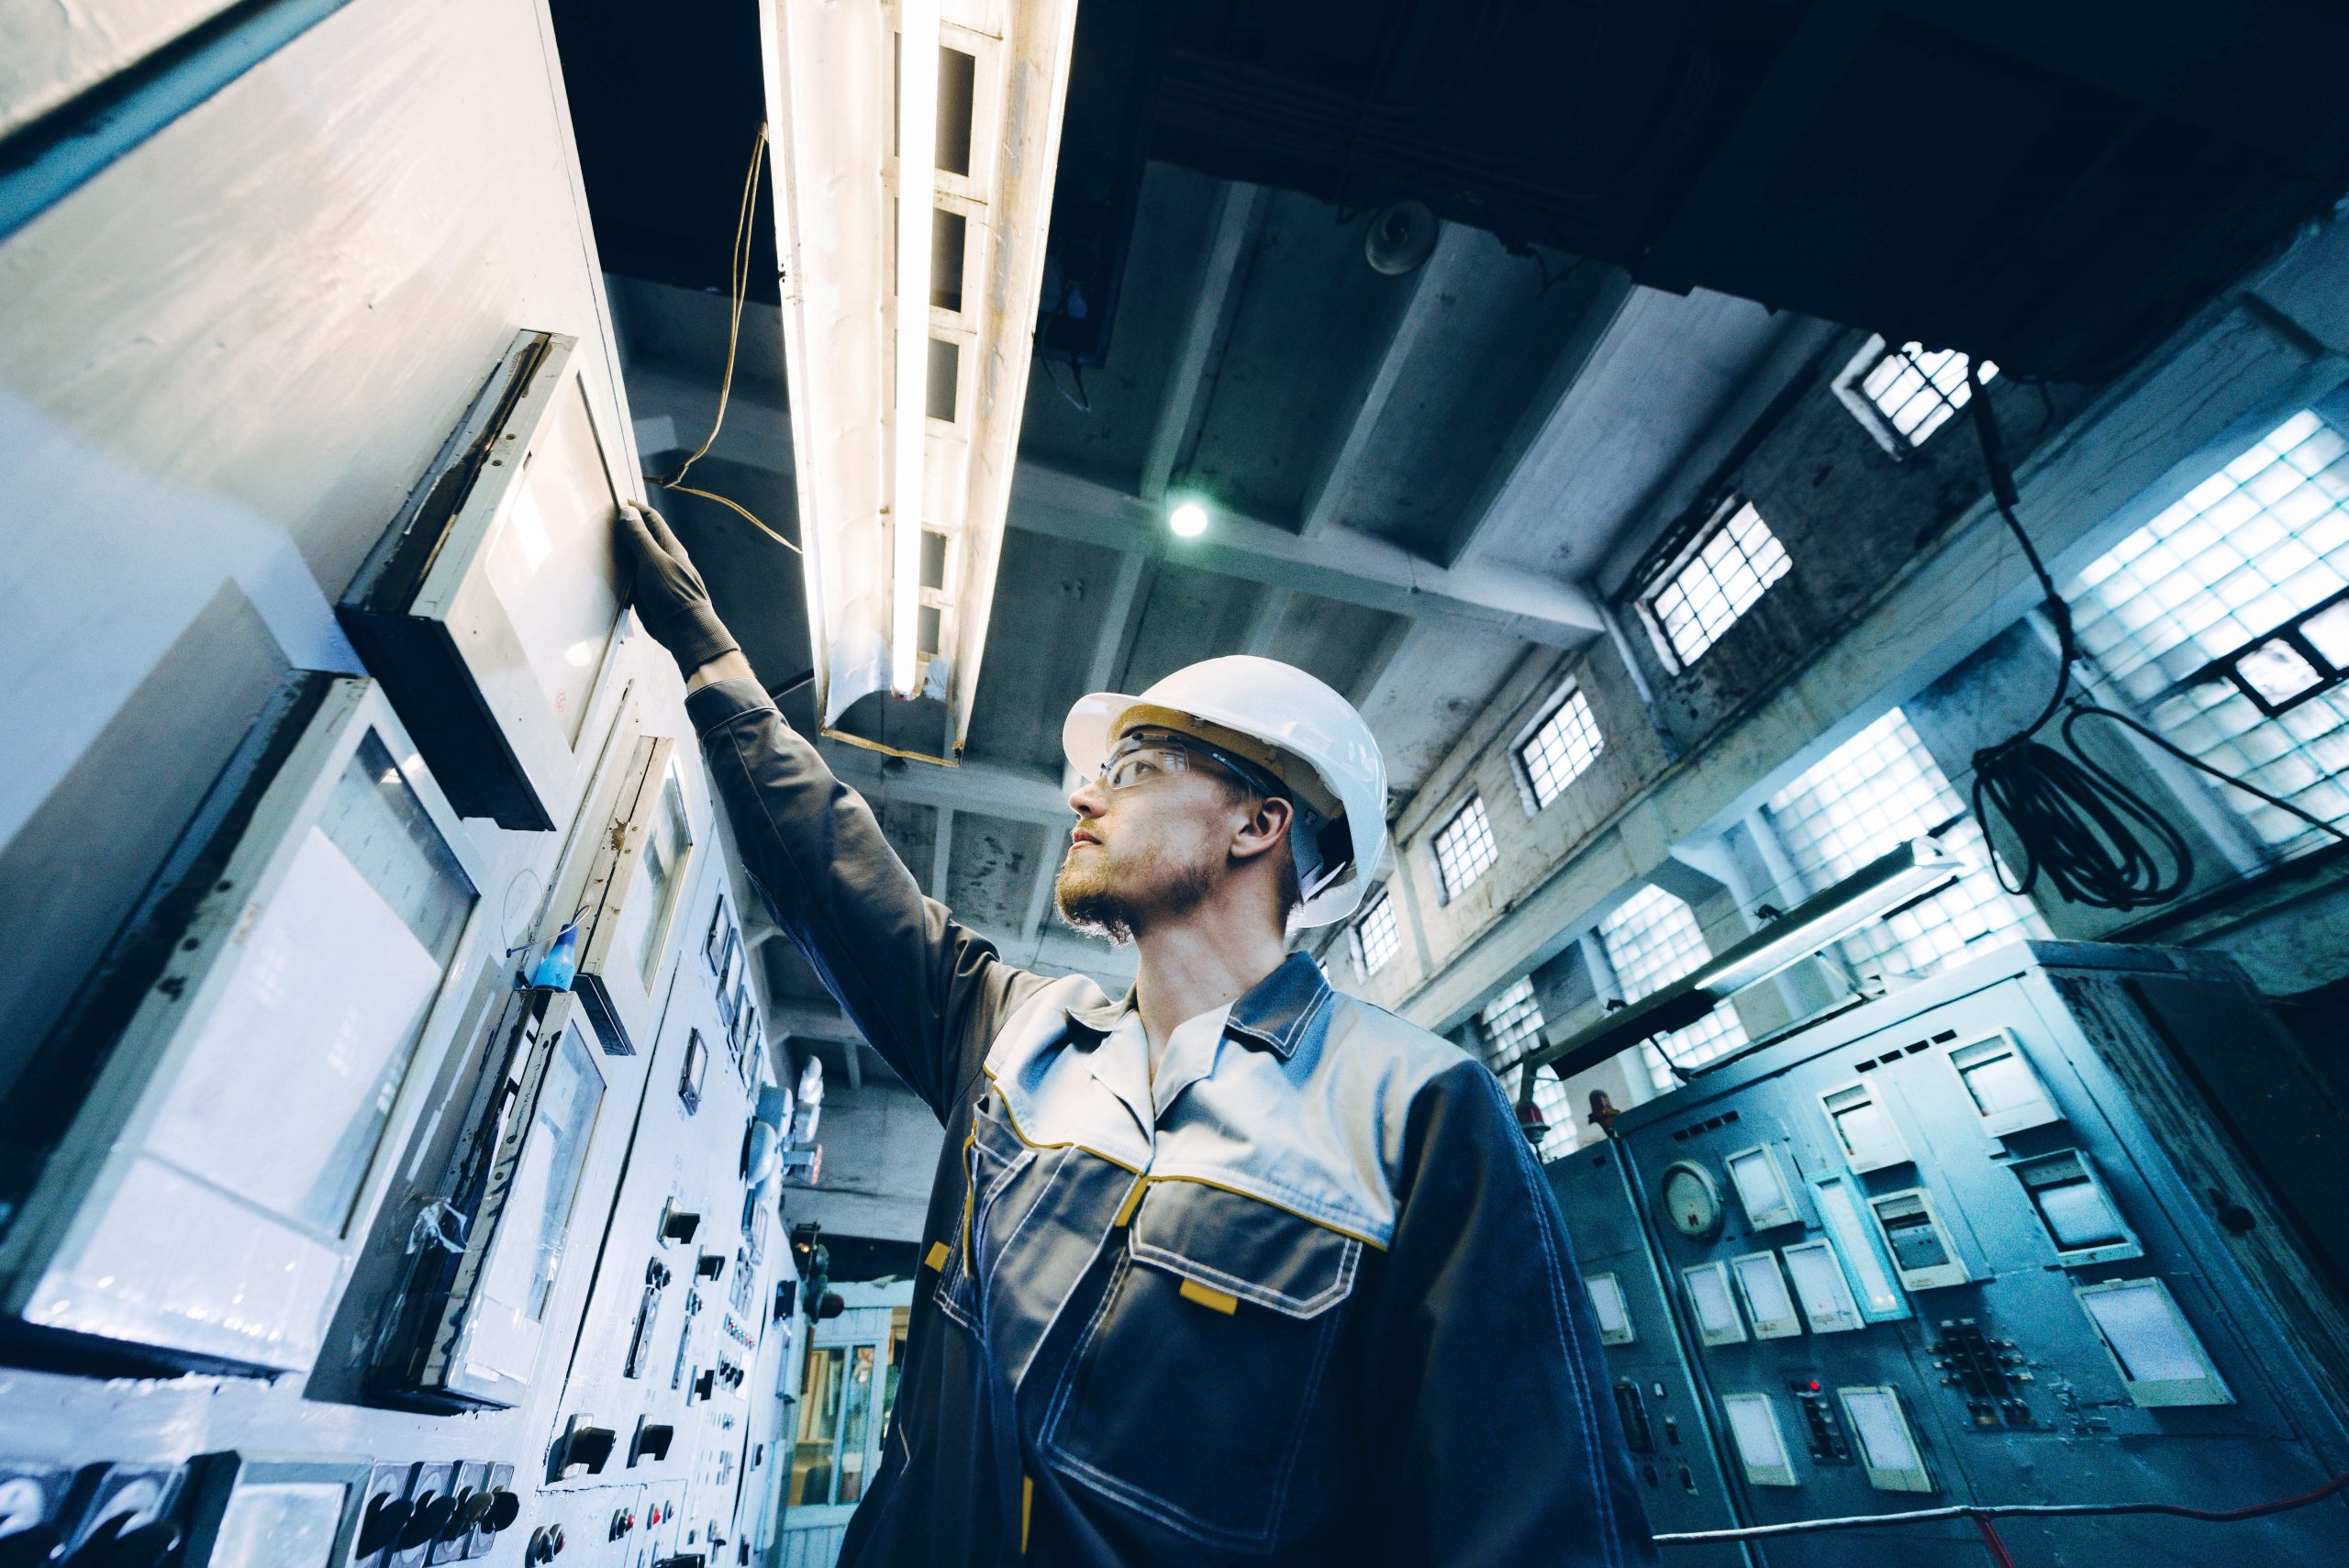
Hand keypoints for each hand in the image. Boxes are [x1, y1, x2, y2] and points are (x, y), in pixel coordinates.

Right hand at [618, 501, 741, 675]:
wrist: (684, 630)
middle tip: (601, 523)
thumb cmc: (674, 595)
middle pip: (640, 536)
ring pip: (633, 557)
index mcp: (669, 546)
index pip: (650, 518)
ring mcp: (655, 575)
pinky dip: (619, 572)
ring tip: (599, 544)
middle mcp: (662, 558)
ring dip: (619, 551)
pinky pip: (630, 577)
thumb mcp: (653, 562)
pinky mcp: (648, 593)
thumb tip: (627, 513)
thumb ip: (639, 538)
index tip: (614, 502)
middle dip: (622, 529)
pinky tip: (606, 571)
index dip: (633, 508)